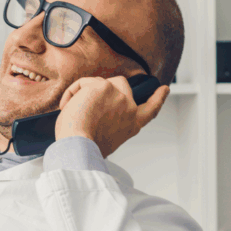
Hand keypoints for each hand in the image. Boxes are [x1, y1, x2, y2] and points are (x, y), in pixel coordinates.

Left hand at [55, 76, 169, 156]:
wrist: (79, 146)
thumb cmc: (85, 148)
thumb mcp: (106, 141)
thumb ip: (110, 125)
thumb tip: (97, 115)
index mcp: (131, 125)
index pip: (150, 109)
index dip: (158, 98)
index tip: (164, 89)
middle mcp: (129, 109)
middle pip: (121, 85)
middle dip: (105, 88)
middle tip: (87, 101)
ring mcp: (119, 96)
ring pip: (101, 81)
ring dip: (84, 93)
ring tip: (73, 112)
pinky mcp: (104, 87)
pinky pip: (84, 83)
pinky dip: (71, 93)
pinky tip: (66, 106)